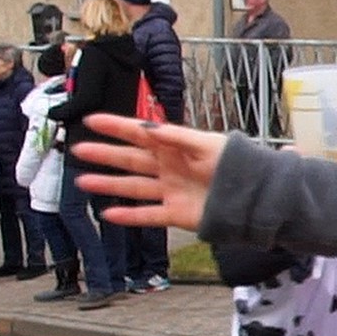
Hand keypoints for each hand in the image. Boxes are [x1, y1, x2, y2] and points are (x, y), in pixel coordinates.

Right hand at [72, 114, 225, 229]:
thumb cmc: (237, 164)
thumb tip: (146, 128)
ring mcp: (171, 191)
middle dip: (105, 155)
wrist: (257, 196)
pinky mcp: (176, 213)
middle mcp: (169, 168)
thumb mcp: (205, 144)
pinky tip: (108, 213)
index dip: (116, 127)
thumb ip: (175, 137)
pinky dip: (129, 215)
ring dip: (108, 184)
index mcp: (176, 147)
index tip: (91, 120)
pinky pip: (147, 215)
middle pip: (131, 160)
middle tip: (79, 149)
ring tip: (83, 181)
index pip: (140, 134)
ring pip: (133, 186)